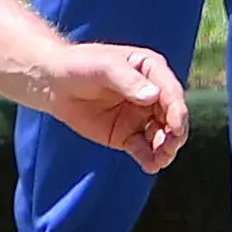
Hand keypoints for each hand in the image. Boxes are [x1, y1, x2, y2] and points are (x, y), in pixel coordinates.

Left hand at [34, 43, 187, 174]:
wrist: (54, 83)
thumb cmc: (80, 65)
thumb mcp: (104, 66)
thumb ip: (128, 81)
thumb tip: (152, 97)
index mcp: (152, 70)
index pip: (171, 92)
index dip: (177, 110)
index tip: (175, 127)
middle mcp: (152, 95)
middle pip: (172, 117)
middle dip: (174, 133)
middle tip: (168, 146)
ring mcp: (141, 117)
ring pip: (162, 136)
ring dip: (165, 149)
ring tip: (160, 159)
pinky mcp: (128, 135)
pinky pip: (144, 150)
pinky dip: (150, 159)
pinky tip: (151, 166)